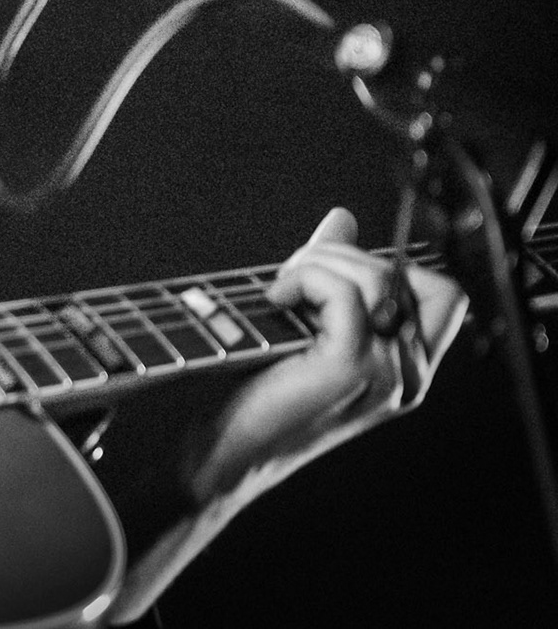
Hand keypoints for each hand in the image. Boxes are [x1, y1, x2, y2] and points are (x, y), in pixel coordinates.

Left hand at [191, 207, 466, 501]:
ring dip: (318, 264)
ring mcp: (387, 376)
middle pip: (409, 276)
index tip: (329, 273)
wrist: (225, 449)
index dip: (389, 265)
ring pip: (376, 276)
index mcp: (410, 366)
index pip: (443, 293)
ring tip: (279, 292)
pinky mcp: (351, 371)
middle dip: (347, 258)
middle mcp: (411, 375)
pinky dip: (307, 279)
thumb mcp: (307, 321)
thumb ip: (333, 273)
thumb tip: (343, 218)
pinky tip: (275, 299)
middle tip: (293, 279)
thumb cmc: (260, 387)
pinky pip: (345, 293)